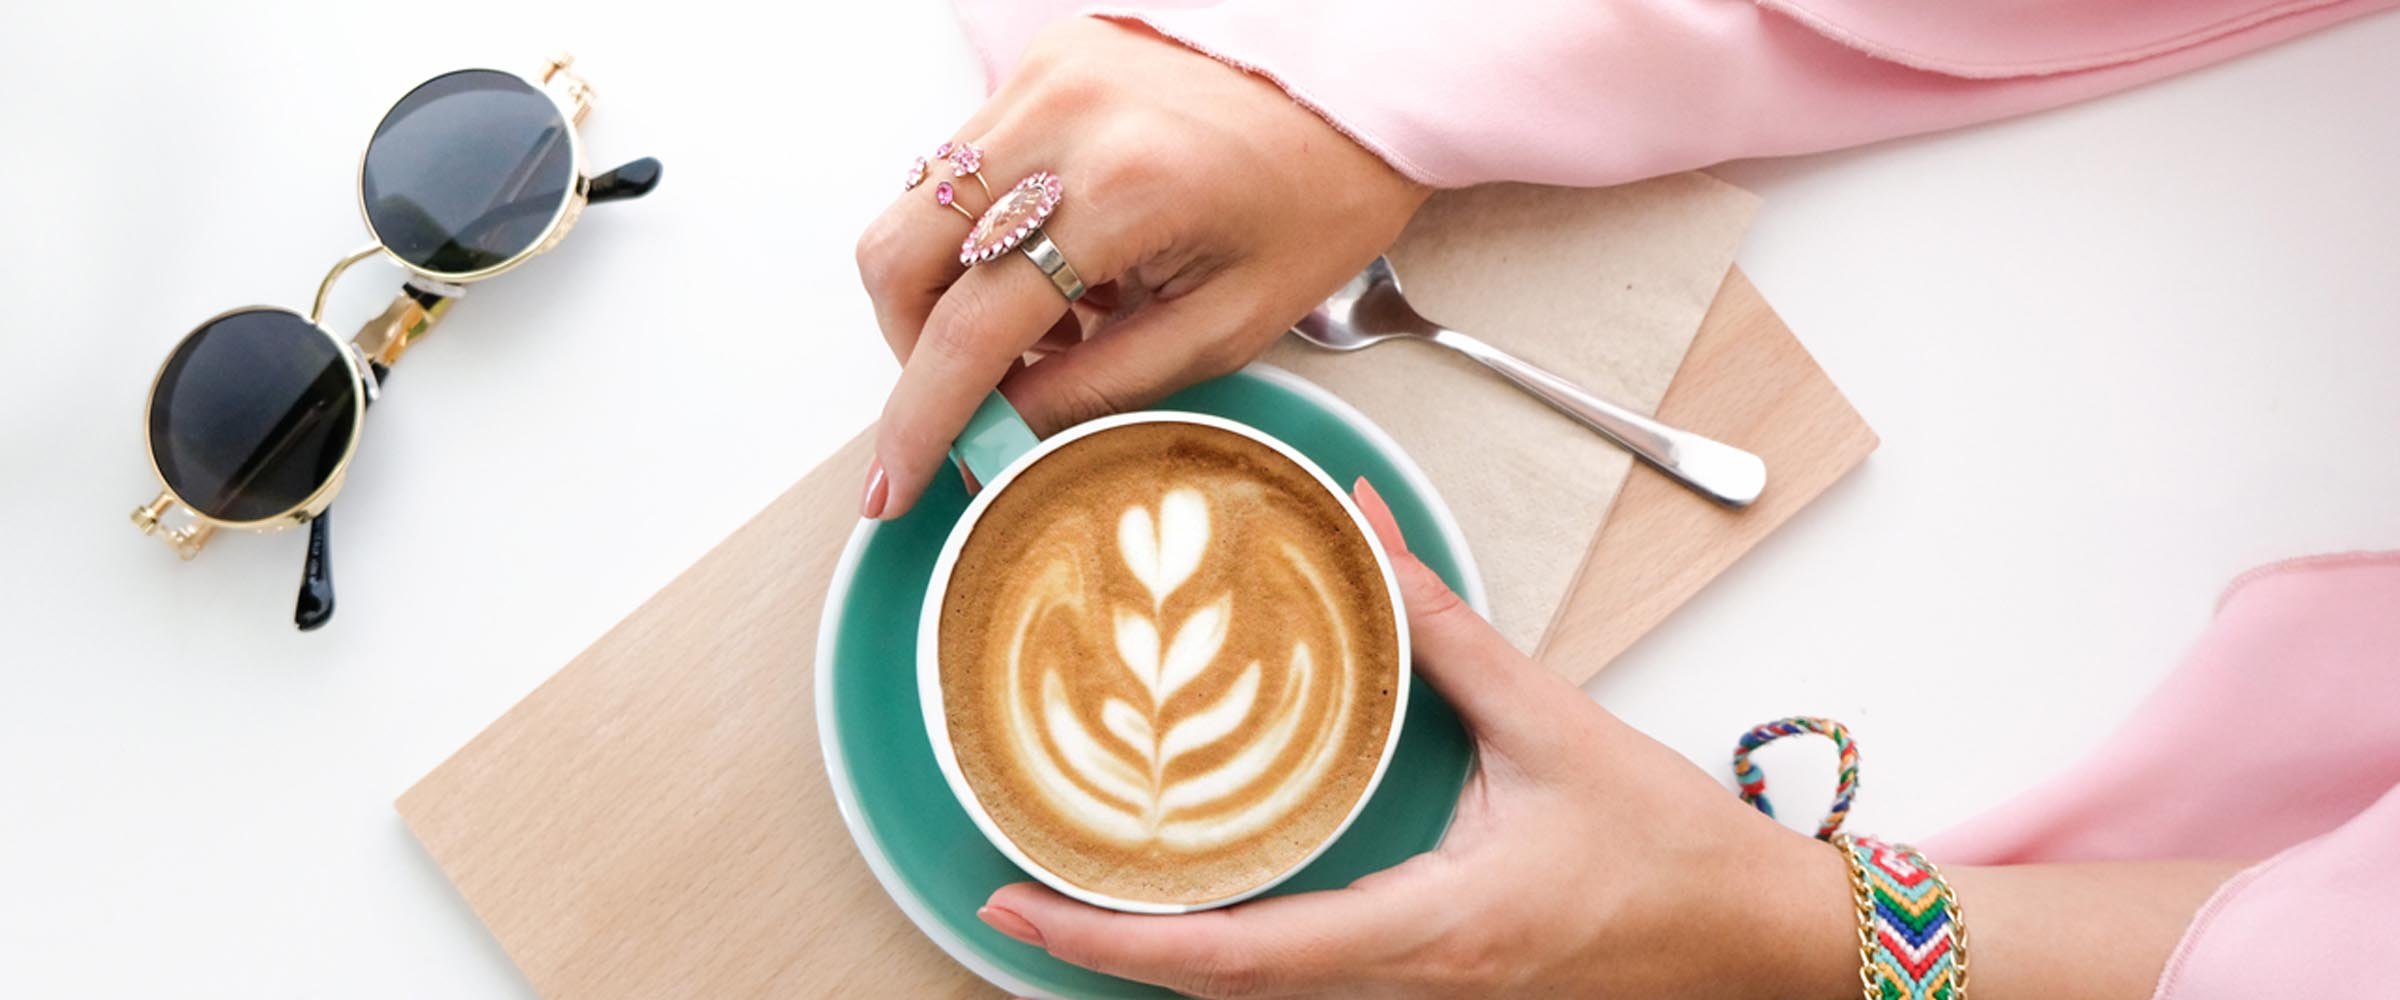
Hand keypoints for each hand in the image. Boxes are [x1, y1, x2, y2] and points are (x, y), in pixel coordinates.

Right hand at [854, 18, 1426, 517]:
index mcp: (1121, 190)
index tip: (896, 481)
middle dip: (915, 348)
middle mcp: (1060, 117)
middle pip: (899, 256)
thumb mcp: (1229, 324)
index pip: (971, 327)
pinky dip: (984, 234)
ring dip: (952, 290)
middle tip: (976, 398)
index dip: (924, 417)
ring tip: (1052, 325)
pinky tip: (1062, 264)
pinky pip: (962, 165)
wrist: (1358, 87)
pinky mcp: (1041, 60)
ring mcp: (1041, 76)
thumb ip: (1101, 387)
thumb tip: (1001, 435)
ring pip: (916, 207)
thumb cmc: (1320, 195)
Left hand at [971, 478, 1858, 997]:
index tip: (1020, 905)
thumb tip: (1364, 528)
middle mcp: (1412, 986)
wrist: (1761, 940)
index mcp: (1430, 931)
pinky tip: (1201, 900)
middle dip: (1109, 953)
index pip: (1238, 957)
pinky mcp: (1440, 985)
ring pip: (1265, 996)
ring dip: (1168, 955)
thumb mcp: (1552, 725)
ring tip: (1083, 890)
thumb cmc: (1675, 850)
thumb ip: (1445, 628)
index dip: (1115, 940)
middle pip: (1226, 992)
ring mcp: (1425, 999)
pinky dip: (1238, 948)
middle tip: (1012, 894)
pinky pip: (1312, 979)